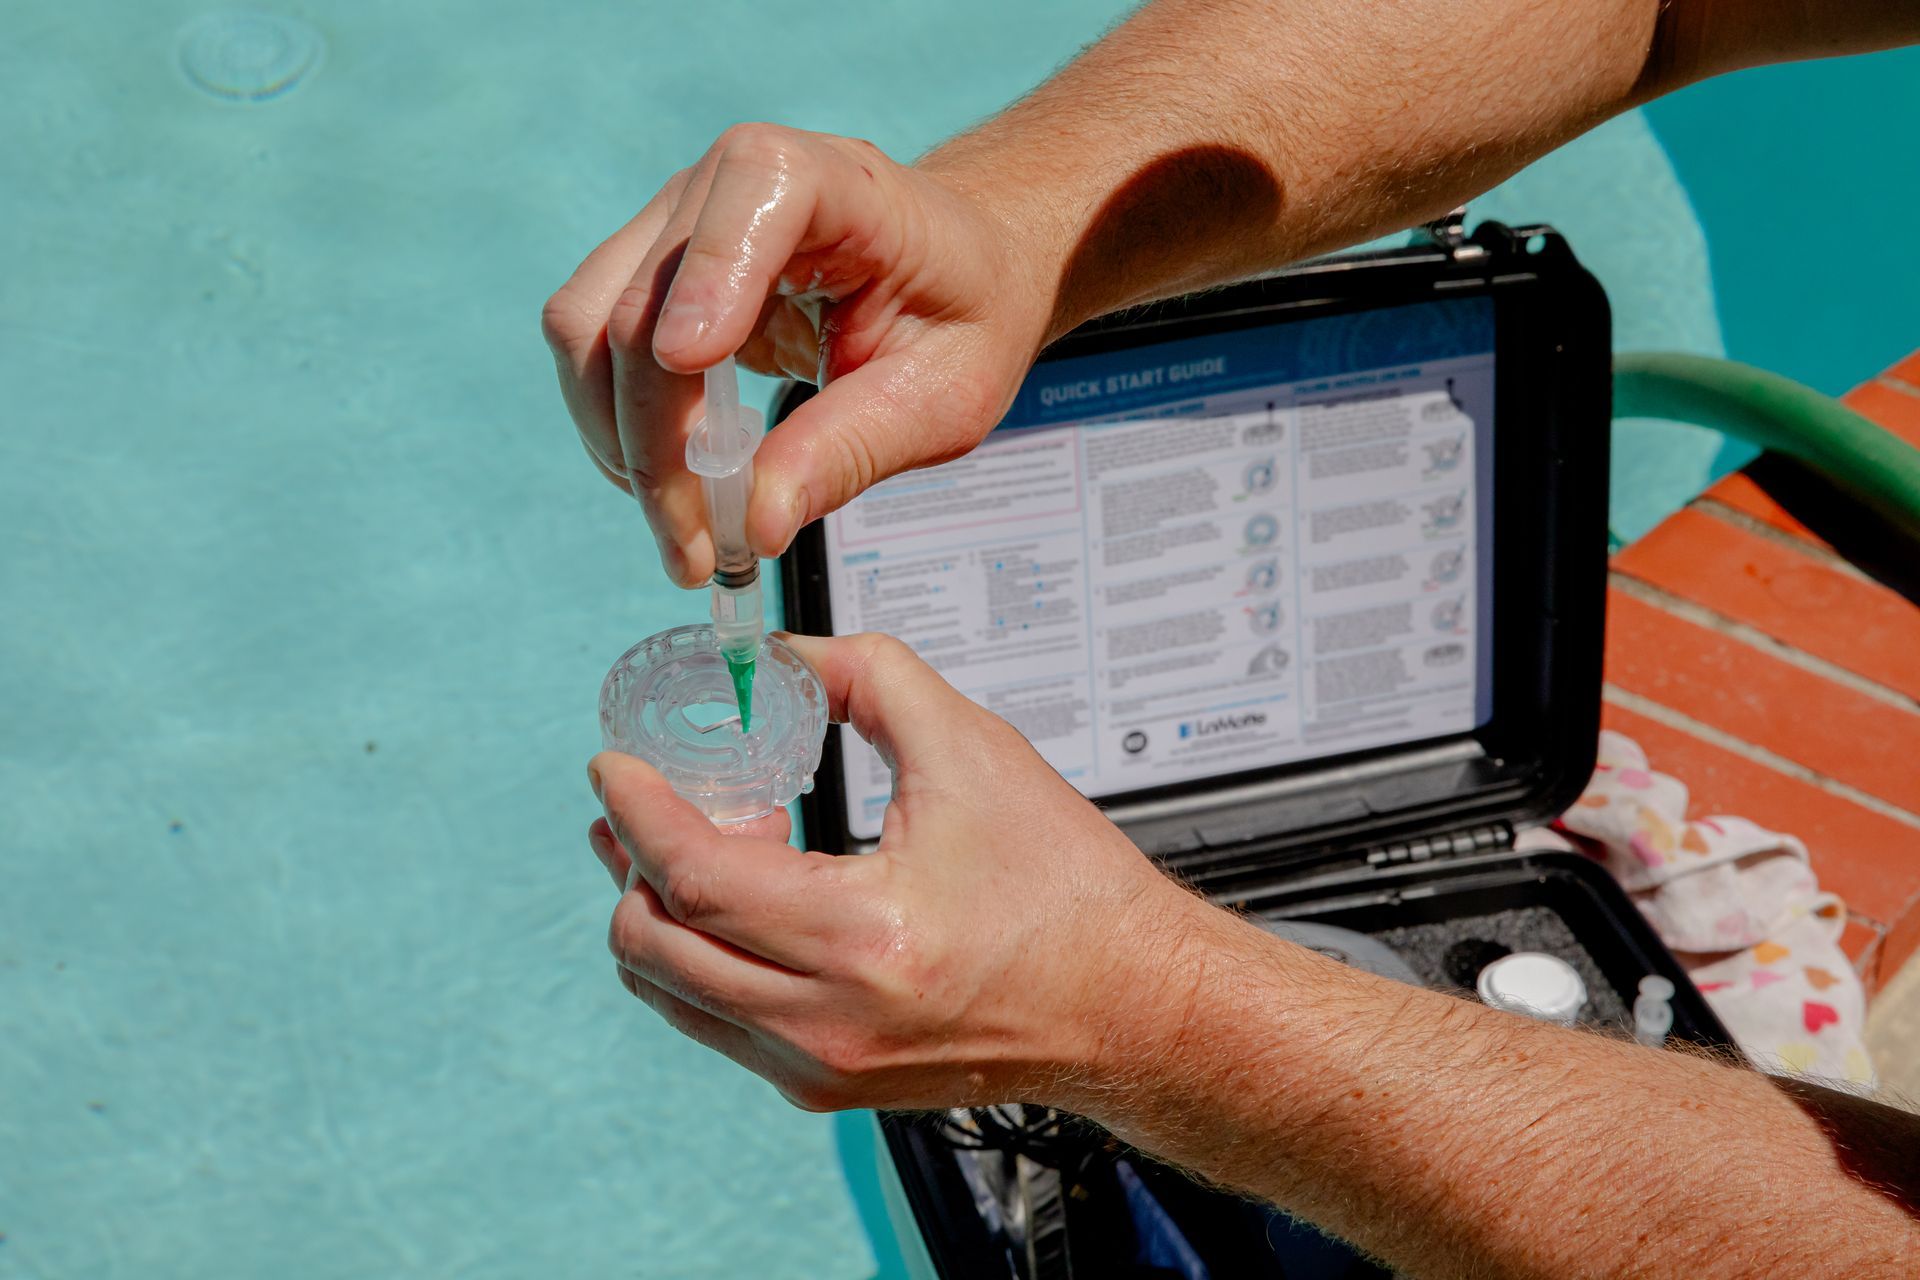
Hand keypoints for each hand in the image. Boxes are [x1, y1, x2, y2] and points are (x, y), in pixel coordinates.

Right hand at [541, 125, 1055, 586]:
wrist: (955, 269)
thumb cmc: (962, 313)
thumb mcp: (943, 395)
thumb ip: (851, 448)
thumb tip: (755, 524)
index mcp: (833, 181)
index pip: (755, 188)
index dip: (712, 274)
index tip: (690, 366)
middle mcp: (730, 182)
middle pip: (641, 298)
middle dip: (655, 439)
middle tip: (699, 551)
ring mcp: (676, 223)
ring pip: (588, 327)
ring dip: (619, 443)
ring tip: (687, 535)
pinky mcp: (649, 271)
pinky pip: (592, 350)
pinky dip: (618, 430)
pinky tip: (674, 490)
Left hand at [584, 632, 1212, 1111]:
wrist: (1131, 1003)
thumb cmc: (1068, 893)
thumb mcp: (973, 750)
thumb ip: (867, 676)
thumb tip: (785, 657)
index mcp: (862, 938)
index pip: (692, 876)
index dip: (637, 810)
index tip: (613, 766)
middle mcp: (826, 1022)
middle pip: (654, 944)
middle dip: (629, 861)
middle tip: (649, 801)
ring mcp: (820, 1066)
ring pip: (670, 993)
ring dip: (656, 912)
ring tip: (697, 847)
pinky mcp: (827, 1084)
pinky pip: (714, 1023)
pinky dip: (699, 958)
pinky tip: (746, 903)